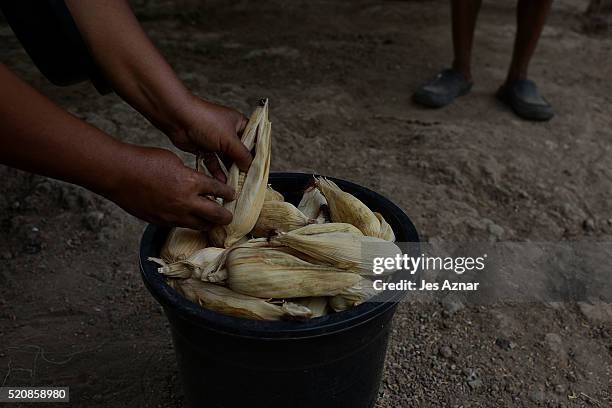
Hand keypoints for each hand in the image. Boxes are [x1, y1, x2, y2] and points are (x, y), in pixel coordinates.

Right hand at [105, 145, 234, 229]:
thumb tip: (197, 182)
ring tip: (211, 222)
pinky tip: (188, 219)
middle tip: (229, 216)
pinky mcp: (160, 221)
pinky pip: (180, 226)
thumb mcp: (174, 161)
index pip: (219, 191)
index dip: (228, 193)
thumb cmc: (145, 161)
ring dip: (208, 223)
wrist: (119, 174)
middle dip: (226, 217)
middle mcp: (186, 202)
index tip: (231, 195)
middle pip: (216, 215)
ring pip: (199, 225)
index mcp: (192, 182)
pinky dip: (187, 223)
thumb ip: (189, 174)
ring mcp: (173, 215)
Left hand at [169, 96, 251, 182]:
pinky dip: (217, 171)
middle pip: (240, 152)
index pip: (254, 140)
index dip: (257, 154)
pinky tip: (221, 181)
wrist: (177, 118)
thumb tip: (250, 167)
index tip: (260, 168)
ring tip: (236, 184)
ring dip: (231, 170)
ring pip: (227, 159)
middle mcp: (229, 132)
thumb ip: (242, 155)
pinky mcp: (204, 148)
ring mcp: (216, 140)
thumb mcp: (229, 139)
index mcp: (239, 124)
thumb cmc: (205, 120)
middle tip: (248, 179)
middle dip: (243, 166)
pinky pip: (213, 162)